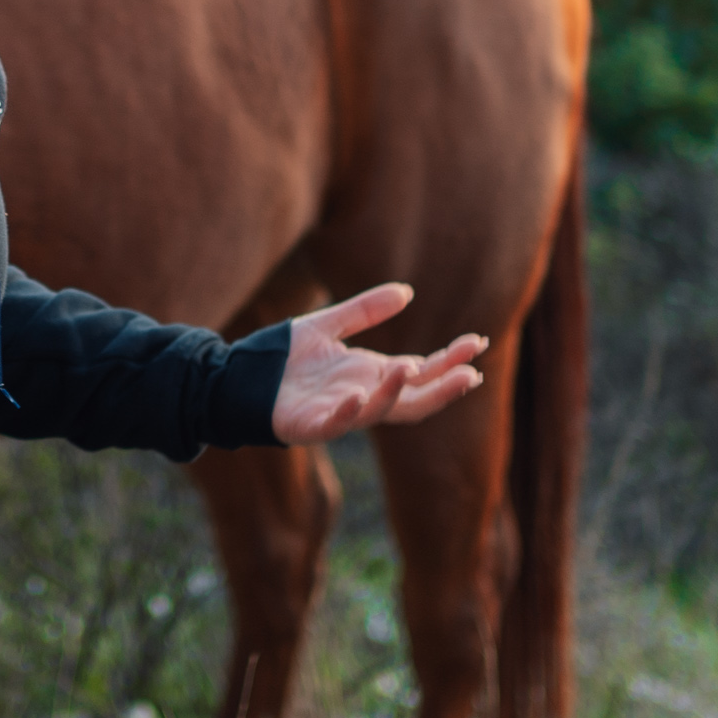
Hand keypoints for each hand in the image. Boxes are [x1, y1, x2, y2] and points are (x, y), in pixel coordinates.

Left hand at [270, 284, 486, 445]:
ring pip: (379, 412)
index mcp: (371, 375)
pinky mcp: (308, 425)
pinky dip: (347, 413)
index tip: (477, 344)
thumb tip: (406, 292)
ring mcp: (338, 413)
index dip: (450, 361)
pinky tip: (357, 396)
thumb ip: (365, 311)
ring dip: (396, 393)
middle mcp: (362, 396)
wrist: (240, 379)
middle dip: (444, 389)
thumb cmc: (283, 358)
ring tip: (411, 369)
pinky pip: (333, 424)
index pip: (422, 372)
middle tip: (472, 374)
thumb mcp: (328, 326)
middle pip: (414, 399)